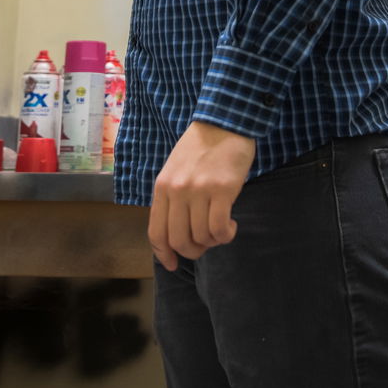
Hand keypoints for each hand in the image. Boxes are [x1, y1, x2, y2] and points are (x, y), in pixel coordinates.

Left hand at [148, 122, 256, 270]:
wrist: (224, 123)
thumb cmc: (201, 148)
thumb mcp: (175, 171)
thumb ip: (172, 199)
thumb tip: (175, 234)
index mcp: (162, 187)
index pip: (156, 232)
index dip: (164, 255)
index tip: (172, 264)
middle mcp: (177, 191)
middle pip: (179, 240)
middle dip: (192, 251)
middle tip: (205, 245)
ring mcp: (199, 190)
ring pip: (201, 237)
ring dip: (213, 242)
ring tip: (221, 230)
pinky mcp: (223, 189)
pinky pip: (219, 228)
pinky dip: (226, 235)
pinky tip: (231, 226)